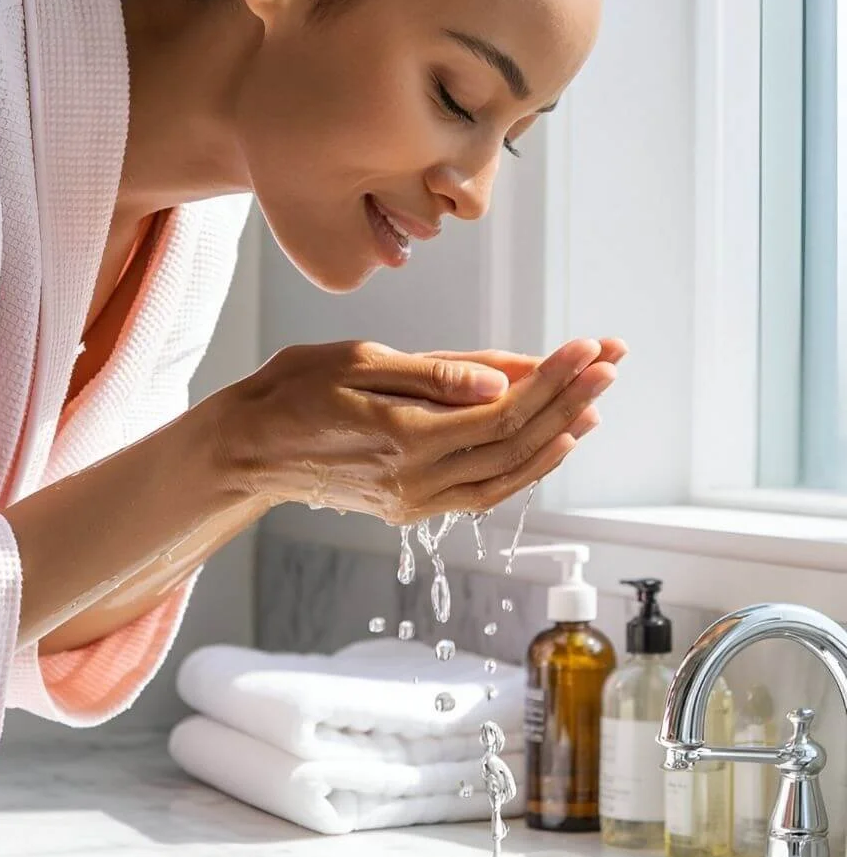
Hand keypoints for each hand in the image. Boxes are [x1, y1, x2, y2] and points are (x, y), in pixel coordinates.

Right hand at [213, 336, 624, 522]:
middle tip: (608, 365)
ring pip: (507, 477)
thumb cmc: (295, 392)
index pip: (502, 411)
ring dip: (556, 439)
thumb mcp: (360, 361)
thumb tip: (502, 380)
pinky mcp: (411, 508)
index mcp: (405, 438)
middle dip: (568, 402)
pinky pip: (483, 492)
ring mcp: (415, 501)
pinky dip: (522, 468)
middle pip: (515, 444)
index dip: (552, 380)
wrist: (249, 447)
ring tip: (593, 403)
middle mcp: (416, 480)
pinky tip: (548, 441)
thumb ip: (436, 374)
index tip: (587, 348)